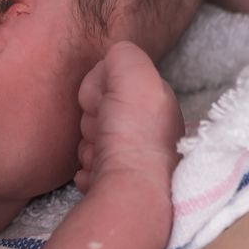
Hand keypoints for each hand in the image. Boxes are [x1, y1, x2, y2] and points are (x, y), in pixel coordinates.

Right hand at [72, 41, 182, 193]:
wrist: (128, 192)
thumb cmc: (134, 134)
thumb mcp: (134, 74)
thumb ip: (123, 56)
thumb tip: (109, 63)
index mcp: (159, 105)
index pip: (118, 84)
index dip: (102, 89)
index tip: (101, 102)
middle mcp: (154, 135)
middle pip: (103, 114)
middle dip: (93, 120)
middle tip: (99, 129)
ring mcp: (136, 164)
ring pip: (94, 142)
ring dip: (89, 146)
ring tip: (98, 154)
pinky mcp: (119, 189)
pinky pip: (90, 170)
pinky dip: (89, 171)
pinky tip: (97, 173)